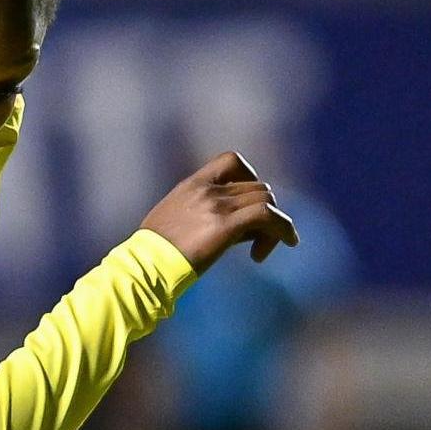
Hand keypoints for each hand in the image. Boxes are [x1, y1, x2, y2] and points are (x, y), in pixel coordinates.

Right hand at [140, 151, 298, 271]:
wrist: (143, 269)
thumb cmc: (152, 256)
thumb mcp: (173, 222)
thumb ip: (200, 214)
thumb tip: (238, 228)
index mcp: (192, 185)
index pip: (231, 161)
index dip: (249, 176)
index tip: (247, 203)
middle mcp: (207, 190)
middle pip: (257, 187)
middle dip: (264, 211)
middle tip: (256, 240)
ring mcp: (216, 205)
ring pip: (267, 200)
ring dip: (274, 224)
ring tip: (260, 250)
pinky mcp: (225, 225)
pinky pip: (268, 215)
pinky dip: (284, 227)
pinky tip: (287, 243)